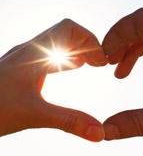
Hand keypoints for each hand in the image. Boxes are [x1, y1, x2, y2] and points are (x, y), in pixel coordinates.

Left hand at [0, 19, 106, 141]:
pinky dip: (65, 59)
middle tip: (101, 64)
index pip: (69, 29)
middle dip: (87, 45)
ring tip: (91, 65)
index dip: (91, 40)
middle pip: (65, 33)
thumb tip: (100, 132)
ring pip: (57, 44)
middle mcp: (29, 51)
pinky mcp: (21, 70)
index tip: (102, 61)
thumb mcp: (33, 115)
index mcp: (34, 54)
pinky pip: (49, 55)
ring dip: (77, 51)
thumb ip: (69, 122)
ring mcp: (24, 60)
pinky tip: (72, 70)